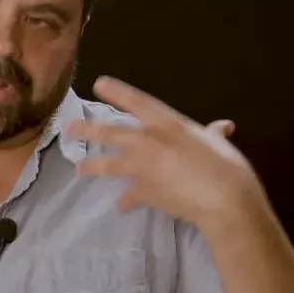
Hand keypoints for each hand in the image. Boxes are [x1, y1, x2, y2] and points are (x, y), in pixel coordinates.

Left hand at [66, 77, 264, 226]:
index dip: (116, 92)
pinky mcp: (142, 191)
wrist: (223, 199)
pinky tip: (120, 207)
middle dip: (86, 130)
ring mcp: (141, 167)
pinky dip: (125, 203)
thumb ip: (212, 134)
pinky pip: (128, 197)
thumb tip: (223, 126)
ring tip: (78, 169)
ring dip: (91, 167)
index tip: (99, 84)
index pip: (136, 102)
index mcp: (167, 123)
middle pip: (109, 133)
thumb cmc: (225, 165)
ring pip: (108, 165)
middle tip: (67, 129)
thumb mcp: (217, 143)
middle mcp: (147, 141)